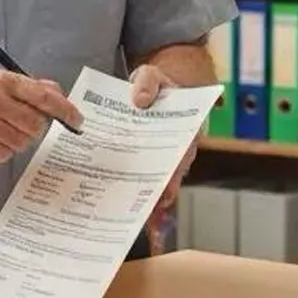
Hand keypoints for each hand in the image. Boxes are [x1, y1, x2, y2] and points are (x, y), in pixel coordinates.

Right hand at [0, 70, 82, 161]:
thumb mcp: (6, 86)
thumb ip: (35, 88)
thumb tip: (61, 95)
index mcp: (4, 81)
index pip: (42, 96)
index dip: (64, 109)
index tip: (77, 120)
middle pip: (34, 124)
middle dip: (35, 129)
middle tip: (23, 126)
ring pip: (21, 142)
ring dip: (18, 141)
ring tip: (4, 132)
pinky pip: (6, 154)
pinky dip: (4, 151)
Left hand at [130, 65, 193, 245]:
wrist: (146, 85)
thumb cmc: (153, 83)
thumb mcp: (151, 75)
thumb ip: (147, 82)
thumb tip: (140, 100)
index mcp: (183, 131)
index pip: (181, 158)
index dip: (174, 177)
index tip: (165, 193)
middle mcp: (173, 149)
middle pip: (168, 178)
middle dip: (157, 197)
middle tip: (146, 216)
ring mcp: (156, 157)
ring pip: (152, 182)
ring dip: (143, 201)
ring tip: (131, 222)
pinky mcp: (138, 160)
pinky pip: (135, 177)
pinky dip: (129, 192)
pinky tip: (114, 208)